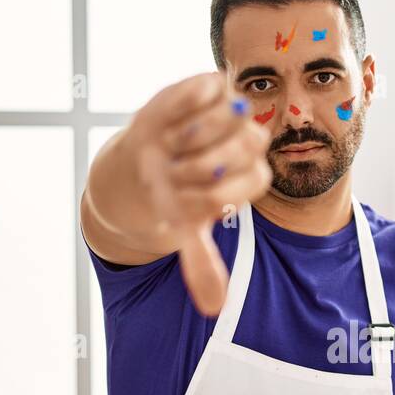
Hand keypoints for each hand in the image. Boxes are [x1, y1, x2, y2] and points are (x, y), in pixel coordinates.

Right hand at [118, 72, 272, 314]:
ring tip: (171, 146)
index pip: (253, 180)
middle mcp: (249, 142)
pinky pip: (207, 87)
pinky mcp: (212, 84)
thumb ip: (201, 264)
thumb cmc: (171, 195)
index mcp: (252, 176)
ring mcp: (233, 111)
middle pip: (246, 145)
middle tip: (176, 171)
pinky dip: (183, 106)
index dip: (215, 189)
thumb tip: (214, 309)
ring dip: (192, 134)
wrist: (142, 162)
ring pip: (230, 113)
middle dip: (202, 163)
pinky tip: (169, 122)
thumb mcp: (184, 231)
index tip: (187, 195)